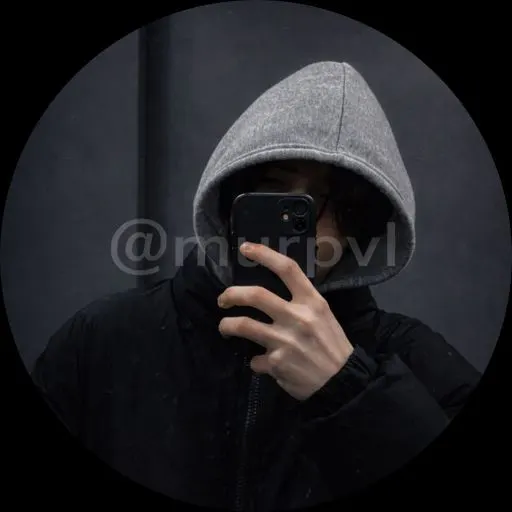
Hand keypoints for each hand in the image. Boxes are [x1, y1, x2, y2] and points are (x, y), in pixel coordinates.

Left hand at [217, 242, 353, 400]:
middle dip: (232, 294)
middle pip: (256, 295)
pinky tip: (262, 364)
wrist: (342, 382)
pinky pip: (254, 360)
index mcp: (312, 302)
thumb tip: (271, 297)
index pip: (287, 269)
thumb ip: (301, 303)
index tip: (245, 248)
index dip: (264, 254)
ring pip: (242, 325)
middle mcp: (297, 317)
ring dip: (227, 325)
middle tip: (223, 299)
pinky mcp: (276, 363)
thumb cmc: (332, 345)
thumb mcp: (323, 316)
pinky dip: (256, 362)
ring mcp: (285, 341)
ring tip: (225, 327)